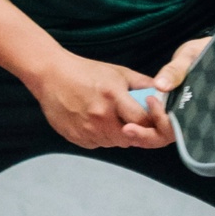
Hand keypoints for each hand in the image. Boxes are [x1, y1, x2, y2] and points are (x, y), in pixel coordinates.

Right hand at [27, 51, 172, 149]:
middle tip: (128, 117)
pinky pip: (98, 144)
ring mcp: (87, 130)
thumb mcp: (118, 72)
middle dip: (135, 130)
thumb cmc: (85, 71)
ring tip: (108, 116)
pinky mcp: (76, 138)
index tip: (148, 115)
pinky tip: (93, 120)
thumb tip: (163, 93)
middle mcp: (101, 117)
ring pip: (114, 143)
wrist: (51, 75)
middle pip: (130, 138)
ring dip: (117, 134)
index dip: (149, 121)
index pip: (143, 121)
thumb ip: (143, 84)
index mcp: (113, 97)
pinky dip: (101, 137)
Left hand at [138, 34, 212, 147]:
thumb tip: (160, 86)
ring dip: (143, 135)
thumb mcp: (190, 57)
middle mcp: (190, 118)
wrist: (208, 54)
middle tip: (128, 129)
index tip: (150, 101)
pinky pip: (156, 129)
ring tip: (126, 128)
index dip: (163, 122)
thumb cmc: (203, 53)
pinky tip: (129, 122)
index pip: (180, 127)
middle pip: (168, 137)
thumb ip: (176, 71)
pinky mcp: (170, 115)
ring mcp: (179, 119)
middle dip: (147, 136)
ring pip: (161, 136)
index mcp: (198, 107)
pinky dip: (144, 128)